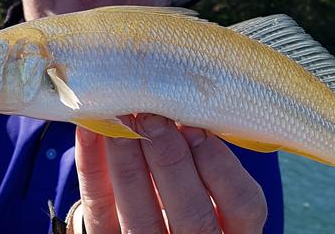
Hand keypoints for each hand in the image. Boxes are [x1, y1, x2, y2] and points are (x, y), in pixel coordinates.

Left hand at [74, 114, 267, 233]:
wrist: (151, 228)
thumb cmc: (191, 196)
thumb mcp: (213, 188)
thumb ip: (208, 162)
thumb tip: (185, 113)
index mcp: (235, 232)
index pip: (243, 204)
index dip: (221, 164)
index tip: (197, 125)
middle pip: (193, 214)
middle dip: (171, 160)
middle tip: (152, 116)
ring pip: (142, 217)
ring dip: (129, 160)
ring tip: (122, 118)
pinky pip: (99, 209)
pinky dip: (92, 166)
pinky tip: (92, 130)